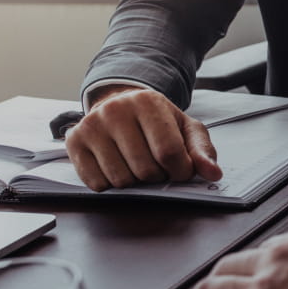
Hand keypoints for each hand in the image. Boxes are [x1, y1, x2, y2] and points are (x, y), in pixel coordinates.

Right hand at [65, 86, 221, 191]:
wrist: (120, 106)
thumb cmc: (157, 122)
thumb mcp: (186, 129)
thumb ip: (202, 151)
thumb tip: (213, 174)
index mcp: (148, 102)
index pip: (169, 152)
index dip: (180, 171)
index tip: (181, 171)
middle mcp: (115, 110)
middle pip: (144, 170)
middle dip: (157, 177)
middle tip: (158, 166)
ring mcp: (91, 125)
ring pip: (120, 180)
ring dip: (135, 183)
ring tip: (138, 165)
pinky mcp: (74, 142)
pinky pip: (97, 184)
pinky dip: (111, 186)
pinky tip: (117, 167)